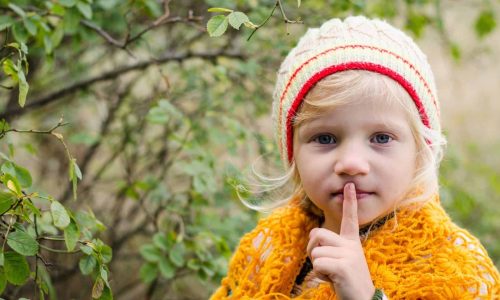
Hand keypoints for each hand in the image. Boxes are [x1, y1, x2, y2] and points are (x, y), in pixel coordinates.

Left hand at [306, 183, 374, 299]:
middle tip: (323, 264)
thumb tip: (314, 239)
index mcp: (352, 242)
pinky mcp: (344, 266)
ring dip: (317, 266)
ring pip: (315, 252)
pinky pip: (318, 264)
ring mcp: (349, 255)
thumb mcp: (340, 261)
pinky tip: (333, 280)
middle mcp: (351, 245)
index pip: (350, 219)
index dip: (349, 202)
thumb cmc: (347, 281)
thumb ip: (330, 247)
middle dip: (312, 249)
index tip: (350, 185)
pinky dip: (320, 275)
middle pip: (317, 234)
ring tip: (332, 274)